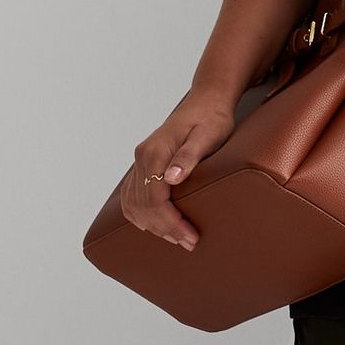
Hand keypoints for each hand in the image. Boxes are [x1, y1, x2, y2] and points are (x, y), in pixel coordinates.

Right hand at [121, 86, 237, 250]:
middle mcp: (143, 157)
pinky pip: (132, 194)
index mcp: (155, 152)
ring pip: (134, 203)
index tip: (190, 237)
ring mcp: (141, 160)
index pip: (155, 198)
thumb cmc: (212, 118)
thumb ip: (188, 156)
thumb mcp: (207, 135)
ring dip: (152, 225)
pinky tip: (153, 225)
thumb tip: (172, 179)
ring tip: (176, 238)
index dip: (172, 222)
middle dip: (165, 228)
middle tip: (189, 243)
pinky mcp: (144, 163)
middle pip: (144, 205)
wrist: (206, 101)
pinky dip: (139, 214)